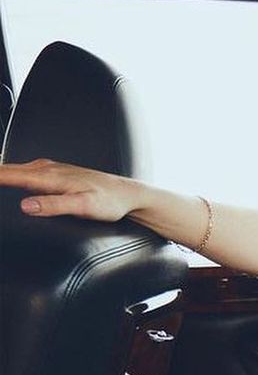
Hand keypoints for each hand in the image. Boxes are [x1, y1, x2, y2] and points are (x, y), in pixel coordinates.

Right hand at [0, 159, 144, 221]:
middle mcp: (47, 168)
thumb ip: (54, 205)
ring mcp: (50, 169)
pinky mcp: (54, 173)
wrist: (129, 194)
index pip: (8, 175)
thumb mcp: (83, 206)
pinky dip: (9, 174)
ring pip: (14, 169)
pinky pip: (24, 172)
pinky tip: (6, 178)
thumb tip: (25, 205)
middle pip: (7, 170)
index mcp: (49, 176)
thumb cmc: (110, 201)